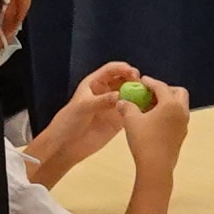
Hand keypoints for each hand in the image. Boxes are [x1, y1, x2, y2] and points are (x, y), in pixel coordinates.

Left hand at [24, 59, 142, 179]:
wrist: (66, 144)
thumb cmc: (69, 121)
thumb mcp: (83, 107)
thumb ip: (101, 100)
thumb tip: (119, 95)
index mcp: (95, 83)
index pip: (111, 70)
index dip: (122, 68)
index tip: (133, 72)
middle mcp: (106, 92)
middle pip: (124, 80)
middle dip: (134, 80)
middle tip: (142, 85)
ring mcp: (113, 106)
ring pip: (130, 95)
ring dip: (138, 94)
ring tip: (147, 97)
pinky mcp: (118, 120)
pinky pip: (131, 111)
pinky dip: (138, 109)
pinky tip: (146, 111)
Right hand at [126, 69, 189, 179]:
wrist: (156, 167)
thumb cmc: (144, 141)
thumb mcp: (131, 120)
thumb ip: (127, 106)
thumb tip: (122, 101)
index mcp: (171, 104)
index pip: (161, 87)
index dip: (150, 82)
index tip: (142, 81)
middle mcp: (182, 112)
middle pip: (178, 92)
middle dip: (165, 90)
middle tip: (151, 92)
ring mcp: (184, 124)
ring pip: (179, 106)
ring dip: (167, 102)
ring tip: (150, 106)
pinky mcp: (181, 135)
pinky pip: (177, 118)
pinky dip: (168, 114)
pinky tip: (154, 120)